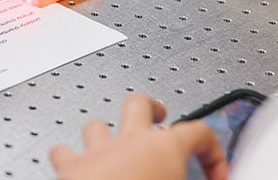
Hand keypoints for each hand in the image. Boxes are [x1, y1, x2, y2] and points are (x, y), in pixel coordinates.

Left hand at [50, 94, 228, 179]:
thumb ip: (194, 178)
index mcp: (165, 148)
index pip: (199, 133)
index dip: (213, 152)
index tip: (215, 172)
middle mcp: (129, 142)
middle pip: (139, 104)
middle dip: (150, 107)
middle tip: (160, 114)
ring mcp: (96, 151)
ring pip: (98, 124)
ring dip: (107, 133)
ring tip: (114, 144)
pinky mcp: (69, 166)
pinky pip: (63, 151)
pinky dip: (68, 155)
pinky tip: (74, 163)